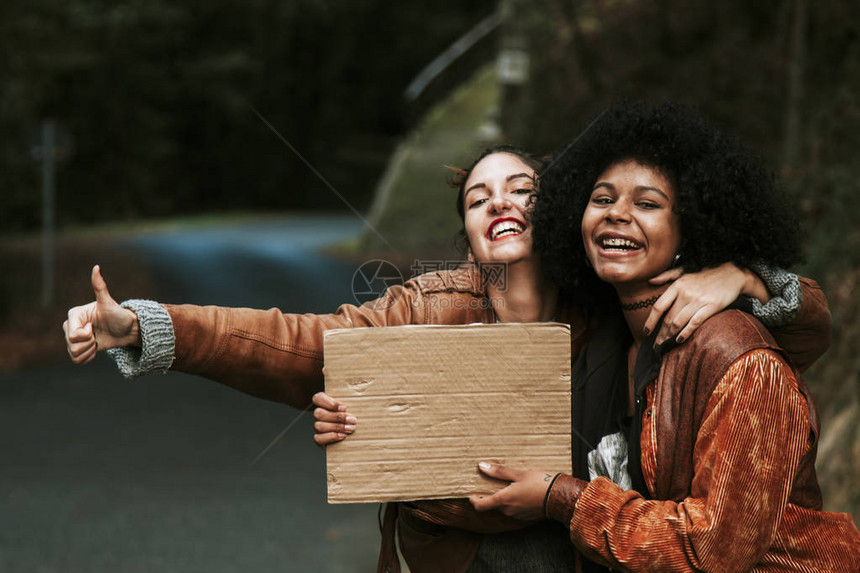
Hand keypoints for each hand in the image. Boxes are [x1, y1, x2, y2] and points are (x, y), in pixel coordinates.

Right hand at [63, 265, 139, 364]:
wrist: (127, 329)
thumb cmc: (119, 314)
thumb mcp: (109, 303)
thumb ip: (100, 286)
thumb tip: (96, 267)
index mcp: (74, 314)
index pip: (72, 335)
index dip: (86, 335)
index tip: (94, 326)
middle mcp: (70, 326)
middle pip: (72, 346)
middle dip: (89, 343)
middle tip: (97, 333)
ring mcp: (73, 338)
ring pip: (74, 354)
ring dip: (90, 350)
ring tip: (97, 340)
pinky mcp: (79, 349)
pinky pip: (77, 361)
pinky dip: (89, 357)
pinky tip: (96, 348)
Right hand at [312, 392, 355, 447]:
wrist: (356, 430)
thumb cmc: (353, 413)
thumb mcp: (352, 401)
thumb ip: (348, 391)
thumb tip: (342, 375)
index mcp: (324, 402)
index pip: (318, 398)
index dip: (330, 403)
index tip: (344, 407)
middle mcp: (319, 414)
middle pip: (319, 413)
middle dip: (337, 417)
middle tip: (352, 420)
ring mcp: (318, 426)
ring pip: (319, 425)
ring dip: (336, 427)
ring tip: (350, 428)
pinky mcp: (320, 439)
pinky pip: (318, 438)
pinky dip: (331, 437)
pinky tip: (342, 436)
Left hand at [469, 462, 552, 520]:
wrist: (559, 496)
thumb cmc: (539, 482)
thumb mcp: (518, 473)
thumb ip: (499, 471)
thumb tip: (482, 466)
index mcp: (503, 500)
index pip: (481, 506)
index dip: (474, 500)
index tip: (472, 494)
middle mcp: (508, 510)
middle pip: (492, 505)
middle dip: (490, 496)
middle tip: (491, 484)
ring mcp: (517, 515)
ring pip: (504, 508)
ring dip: (502, 499)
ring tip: (508, 486)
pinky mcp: (526, 516)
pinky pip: (514, 510)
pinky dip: (512, 503)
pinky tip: (520, 492)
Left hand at [645, 262, 765, 345]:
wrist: (732, 273)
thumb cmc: (706, 275)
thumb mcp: (684, 271)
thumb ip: (666, 276)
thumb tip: (650, 281)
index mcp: (677, 285)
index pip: (658, 306)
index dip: (650, 321)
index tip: (646, 332)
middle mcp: (685, 293)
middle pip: (668, 318)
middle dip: (660, 334)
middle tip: (656, 345)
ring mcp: (698, 300)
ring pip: (679, 322)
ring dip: (670, 336)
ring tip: (665, 345)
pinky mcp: (711, 306)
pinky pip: (695, 322)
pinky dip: (686, 332)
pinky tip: (680, 340)